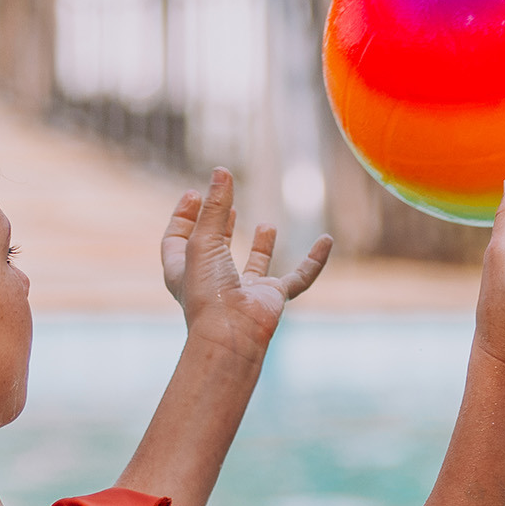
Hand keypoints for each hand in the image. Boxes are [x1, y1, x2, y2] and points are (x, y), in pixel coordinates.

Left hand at [161, 168, 331, 342]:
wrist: (231, 334)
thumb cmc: (208, 291)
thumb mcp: (204, 240)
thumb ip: (215, 206)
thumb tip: (221, 171)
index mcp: (185, 270)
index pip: (178, 239)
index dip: (184, 216)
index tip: (194, 194)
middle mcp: (213, 281)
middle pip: (214, 250)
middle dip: (219, 226)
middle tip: (224, 204)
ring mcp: (245, 291)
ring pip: (254, 268)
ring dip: (261, 248)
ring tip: (266, 225)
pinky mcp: (272, 299)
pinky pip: (299, 278)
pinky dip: (314, 261)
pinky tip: (326, 241)